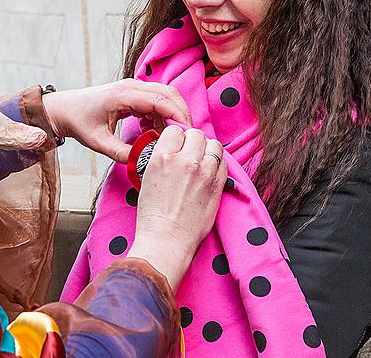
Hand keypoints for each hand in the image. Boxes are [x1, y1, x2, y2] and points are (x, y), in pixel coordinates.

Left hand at [41, 79, 190, 162]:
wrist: (65, 109)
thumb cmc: (79, 121)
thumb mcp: (99, 142)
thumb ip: (121, 153)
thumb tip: (142, 161)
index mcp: (123, 94)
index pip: (160, 100)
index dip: (177, 115)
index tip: (187, 132)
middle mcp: (131, 86)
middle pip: (169, 93)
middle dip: (181, 114)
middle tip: (187, 136)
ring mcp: (133, 88)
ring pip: (165, 96)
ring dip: (171, 116)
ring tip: (167, 138)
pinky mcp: (133, 94)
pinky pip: (156, 101)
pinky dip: (160, 116)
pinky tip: (152, 132)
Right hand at [126, 127, 225, 289]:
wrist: (167, 240)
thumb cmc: (154, 216)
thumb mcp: (147, 178)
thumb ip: (162, 158)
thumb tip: (174, 148)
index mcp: (162, 157)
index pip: (175, 131)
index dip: (176, 139)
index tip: (176, 146)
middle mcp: (185, 160)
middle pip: (196, 134)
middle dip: (192, 142)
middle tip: (189, 154)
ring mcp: (204, 171)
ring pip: (213, 144)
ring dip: (208, 150)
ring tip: (201, 162)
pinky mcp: (218, 184)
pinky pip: (223, 162)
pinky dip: (217, 164)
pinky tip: (209, 174)